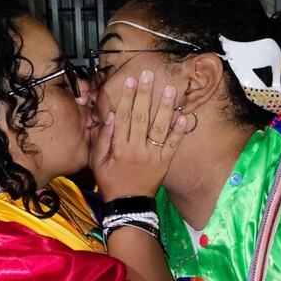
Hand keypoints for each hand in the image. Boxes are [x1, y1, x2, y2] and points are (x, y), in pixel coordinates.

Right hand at [91, 70, 185, 200]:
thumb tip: (110, 116)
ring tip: (170, 89)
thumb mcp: (97, 162)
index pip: (123, 116)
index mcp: (119, 147)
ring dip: (165, 107)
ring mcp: (153, 156)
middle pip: (141, 116)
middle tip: (148, 75)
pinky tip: (183, 115)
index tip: (130, 81)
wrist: (128, 205)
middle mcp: (137, 149)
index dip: (126, 97)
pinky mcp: (164, 162)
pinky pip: (173, 144)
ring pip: (160, 127)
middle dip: (144, 94)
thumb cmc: (110, 182)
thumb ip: (102, 139)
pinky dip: (179, 130)